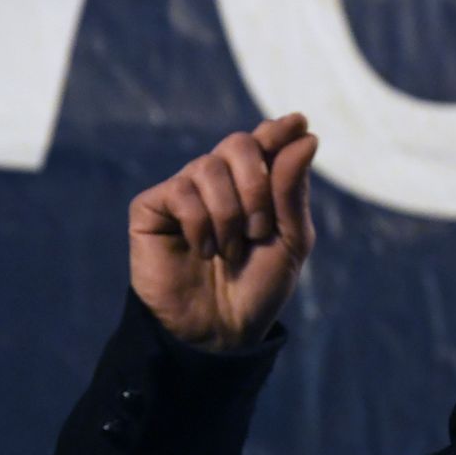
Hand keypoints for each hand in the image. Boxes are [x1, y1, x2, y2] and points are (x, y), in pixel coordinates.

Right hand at [128, 113, 316, 349]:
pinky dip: (200, 224)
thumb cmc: (257, 288)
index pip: (265, 141)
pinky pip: (180, 192)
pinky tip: (202, 251)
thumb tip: (303, 135)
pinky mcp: (152, 208)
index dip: (278, 130)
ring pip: (209, 168)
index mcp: (255, 185)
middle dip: (257, 186)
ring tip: (229, 252)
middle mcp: (219, 182)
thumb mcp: (291, 241)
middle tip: (259, 230)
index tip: (297, 123)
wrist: (220, 331)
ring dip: (229, 215)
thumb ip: (293, 189)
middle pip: (238, 144)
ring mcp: (183, 192)